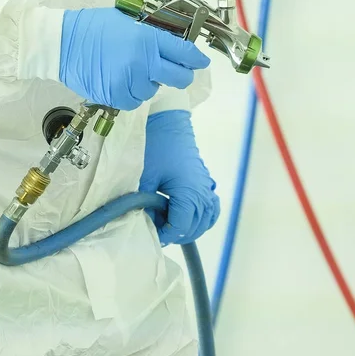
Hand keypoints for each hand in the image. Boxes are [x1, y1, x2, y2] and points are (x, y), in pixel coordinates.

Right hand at [59, 8, 209, 109]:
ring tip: (133, 72)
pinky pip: (135, 101)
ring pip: (154, 91)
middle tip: (177, 72)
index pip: (184, 52)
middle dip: (182, 75)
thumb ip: (151, 32)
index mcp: (148, 39)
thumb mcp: (127, 20)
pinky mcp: (116, 96)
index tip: (200, 62)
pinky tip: (122, 82)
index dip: (196, 59)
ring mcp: (129, 81)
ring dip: (149, 84)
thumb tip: (173, 42)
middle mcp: (143, 62)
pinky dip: (132, 94)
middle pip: (179, 77)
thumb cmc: (94, 27)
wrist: (64, 44)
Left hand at [139, 110, 219, 244]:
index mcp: (189, 194)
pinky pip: (211, 208)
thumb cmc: (156, 146)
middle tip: (156, 229)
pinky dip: (202, 217)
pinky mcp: (205, 182)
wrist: (167, 121)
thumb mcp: (145, 176)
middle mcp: (202, 193)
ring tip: (169, 225)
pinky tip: (188, 217)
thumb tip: (143, 222)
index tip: (150, 233)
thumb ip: (144, 204)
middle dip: (175, 233)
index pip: (180, 227)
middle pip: (194, 227)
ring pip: (205, 221)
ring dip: (189, 228)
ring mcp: (206, 188)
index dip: (165, 234)